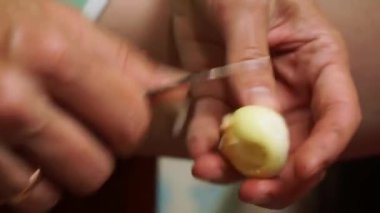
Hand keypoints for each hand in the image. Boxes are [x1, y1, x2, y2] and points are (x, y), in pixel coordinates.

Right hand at [0, 0, 179, 210]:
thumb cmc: (3, 21)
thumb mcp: (61, 23)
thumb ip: (124, 61)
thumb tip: (179, 88)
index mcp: (52, 55)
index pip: (130, 122)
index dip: (130, 124)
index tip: (119, 115)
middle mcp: (14, 101)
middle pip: (97, 167)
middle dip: (98, 152)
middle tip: (78, 125)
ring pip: (57, 193)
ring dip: (61, 171)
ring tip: (44, 135)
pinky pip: (22, 200)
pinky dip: (27, 182)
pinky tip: (17, 148)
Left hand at [172, 0, 360, 207]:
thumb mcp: (245, 8)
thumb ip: (252, 59)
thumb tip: (262, 113)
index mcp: (315, 60)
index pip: (336, 113)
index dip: (325, 147)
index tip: (301, 169)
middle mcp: (290, 88)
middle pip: (297, 145)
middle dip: (278, 176)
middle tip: (252, 191)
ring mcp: (253, 99)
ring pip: (254, 148)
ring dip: (235, 168)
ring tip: (209, 169)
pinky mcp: (219, 101)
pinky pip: (214, 132)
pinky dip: (206, 146)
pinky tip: (198, 151)